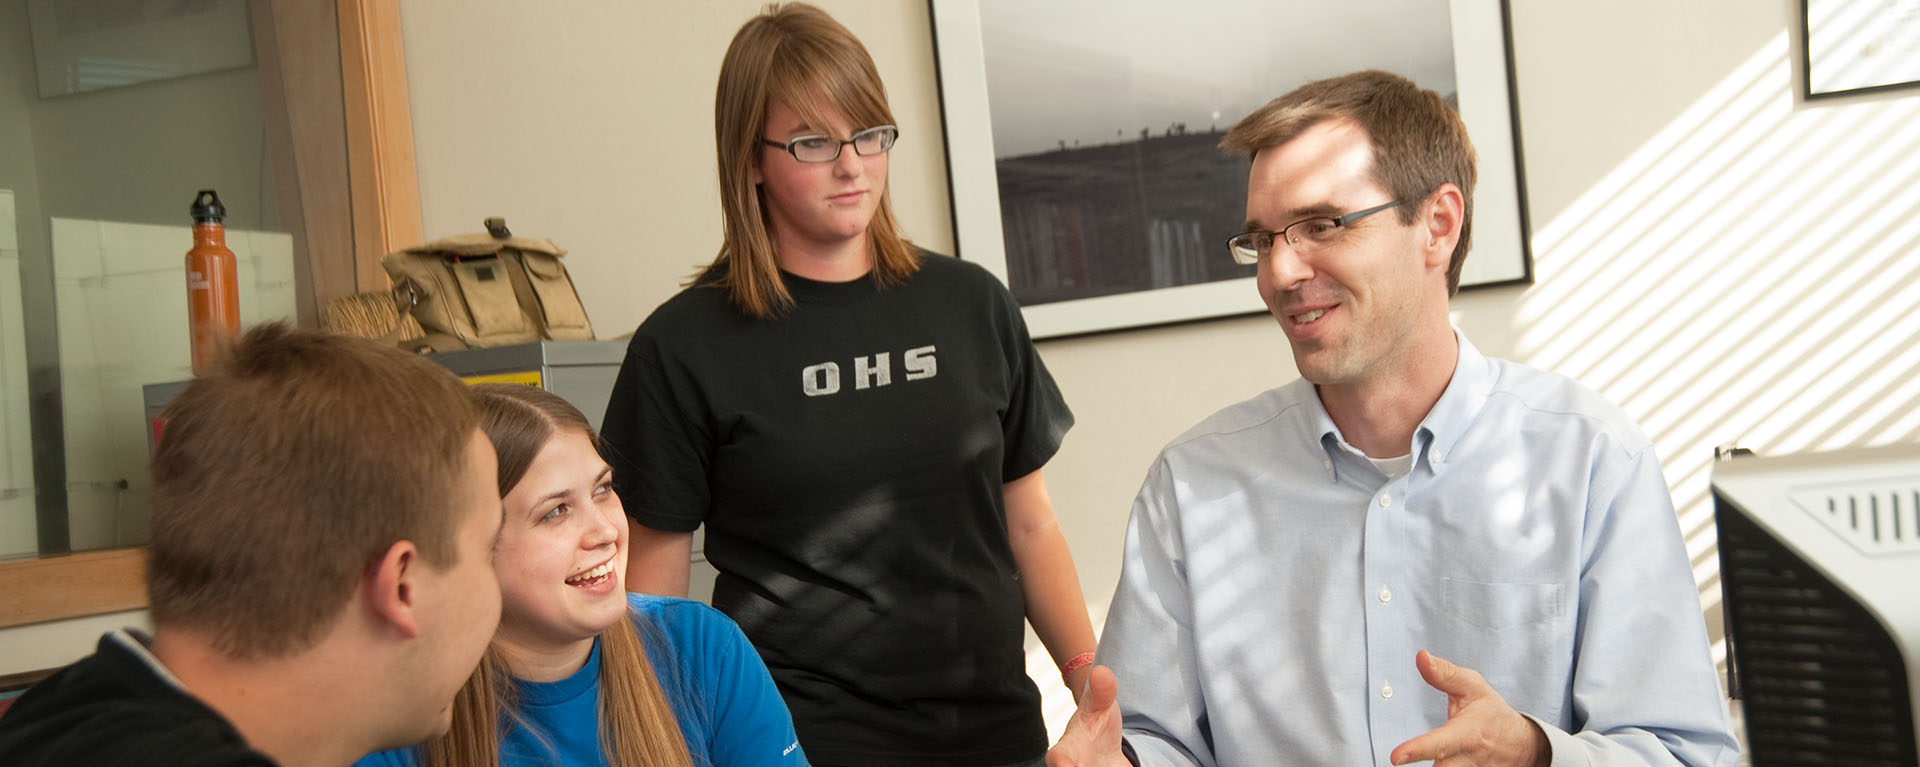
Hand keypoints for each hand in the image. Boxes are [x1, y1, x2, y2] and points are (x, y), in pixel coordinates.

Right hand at [1047, 665, 1131, 766]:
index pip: (1060, 759)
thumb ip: (1102, 691)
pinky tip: (1131, 766)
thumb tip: (1103, 673)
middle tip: (1103, 766)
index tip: (1064, 765)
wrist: (1099, 745)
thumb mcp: (1100, 704)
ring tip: (1122, 766)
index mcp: (1066, 752)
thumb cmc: (1096, 723)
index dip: (1063, 764)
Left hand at [1389, 651, 1550, 766]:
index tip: (1395, 757)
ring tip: (1404, 760)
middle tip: (1396, 760)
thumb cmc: (1490, 713)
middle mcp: (1465, 761)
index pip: (1439, 744)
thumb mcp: (1474, 688)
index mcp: (1466, 735)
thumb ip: (1445, 674)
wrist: (1520, 745)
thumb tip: (1421, 657)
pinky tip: (1423, 764)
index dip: (1416, 750)